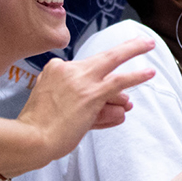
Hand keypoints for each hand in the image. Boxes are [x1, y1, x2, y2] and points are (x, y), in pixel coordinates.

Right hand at [14, 38, 155, 159]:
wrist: (31, 138)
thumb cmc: (40, 128)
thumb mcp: (55, 107)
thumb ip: (85, 104)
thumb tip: (119, 108)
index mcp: (55, 69)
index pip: (86, 74)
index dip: (98, 89)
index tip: (101, 108)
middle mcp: (68, 69)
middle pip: (104, 56)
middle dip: (128, 48)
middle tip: (145, 42)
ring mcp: (81, 80)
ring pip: (114, 64)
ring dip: (134, 70)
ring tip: (150, 72)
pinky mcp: (91, 94)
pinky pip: (119, 81)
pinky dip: (136, 76)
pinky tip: (149, 72)